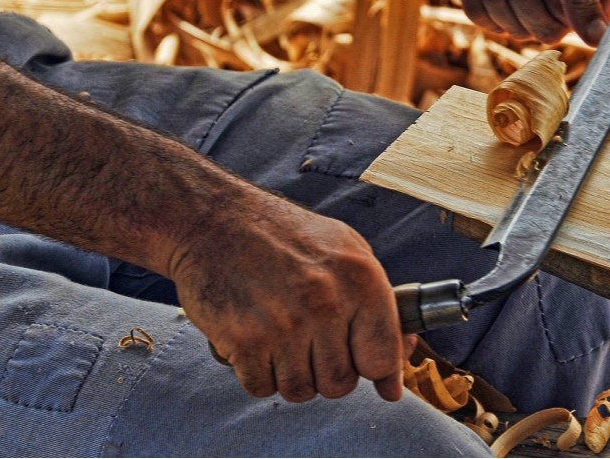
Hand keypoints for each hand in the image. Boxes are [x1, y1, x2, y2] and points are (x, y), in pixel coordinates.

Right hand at [168, 187, 415, 402]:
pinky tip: (253, 339)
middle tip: (308, 341)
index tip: (361, 364)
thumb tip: (395, 380)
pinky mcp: (244, 340)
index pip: (383, 358)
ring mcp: (284, 323)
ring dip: (289, 374)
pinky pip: (261, 387)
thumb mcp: (346, 251)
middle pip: (340, 384)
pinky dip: (256, 373)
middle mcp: (326, 302)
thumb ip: (379, 310)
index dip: (374, 369)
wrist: (214, 219)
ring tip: (279, 337)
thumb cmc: (284, 235)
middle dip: (325, 371)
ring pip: (300, 391)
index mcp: (360, 279)